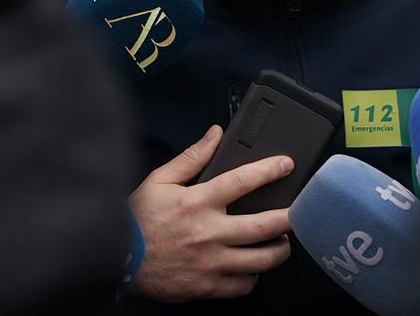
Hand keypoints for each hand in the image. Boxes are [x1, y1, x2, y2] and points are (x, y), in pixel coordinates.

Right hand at [129, 124, 295, 301]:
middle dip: (290, 217)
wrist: (119, 259)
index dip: (269, 171)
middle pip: (264, 226)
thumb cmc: (138, 219)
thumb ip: (192, 156)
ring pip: (261, 260)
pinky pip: (244, 285)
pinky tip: (252, 266)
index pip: (243, 181)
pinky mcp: (208, 286)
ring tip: (282, 241)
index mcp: (198, 202)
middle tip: (301, 211)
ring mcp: (211, 262)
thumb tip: (215, 134)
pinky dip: (253, 276)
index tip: (287, 165)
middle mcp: (210, 232)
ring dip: (279, 249)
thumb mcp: (160, 180)